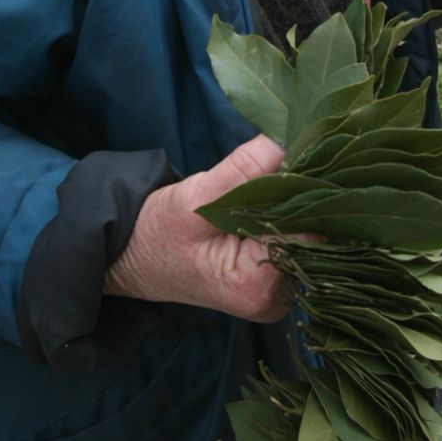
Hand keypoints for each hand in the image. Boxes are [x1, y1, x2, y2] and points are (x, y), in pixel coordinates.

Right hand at [104, 134, 292, 322]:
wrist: (130, 257)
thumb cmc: (155, 235)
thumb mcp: (193, 198)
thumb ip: (242, 173)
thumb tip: (285, 141)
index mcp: (256, 288)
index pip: (306, 232)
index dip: (303, 191)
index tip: (297, 156)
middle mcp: (275, 299)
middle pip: (311, 235)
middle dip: (299, 194)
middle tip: (282, 158)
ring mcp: (277, 293)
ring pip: (305, 235)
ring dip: (292, 201)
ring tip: (272, 176)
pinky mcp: (274, 279)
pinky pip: (294, 238)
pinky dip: (285, 213)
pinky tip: (272, 194)